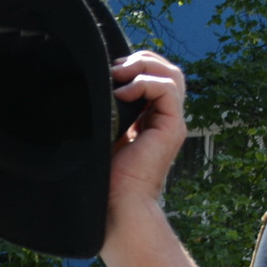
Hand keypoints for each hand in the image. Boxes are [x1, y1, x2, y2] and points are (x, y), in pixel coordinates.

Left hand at [105, 52, 186, 227]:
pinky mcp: (172, 129)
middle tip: (115, 69)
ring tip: (119, 75)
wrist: (117, 206)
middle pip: (167, 71)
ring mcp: (171, 124)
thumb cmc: (105, 180)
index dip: (135, 66)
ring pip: (172, 75)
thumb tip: (94, 88)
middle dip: (141, 60)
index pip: (154, 78)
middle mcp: (164, 120)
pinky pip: (167, 89)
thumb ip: (107, 113)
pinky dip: (145, 83)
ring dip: (145, 67)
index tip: (109, 73)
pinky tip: (122, 94)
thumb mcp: (103, 136)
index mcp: (150, 121)